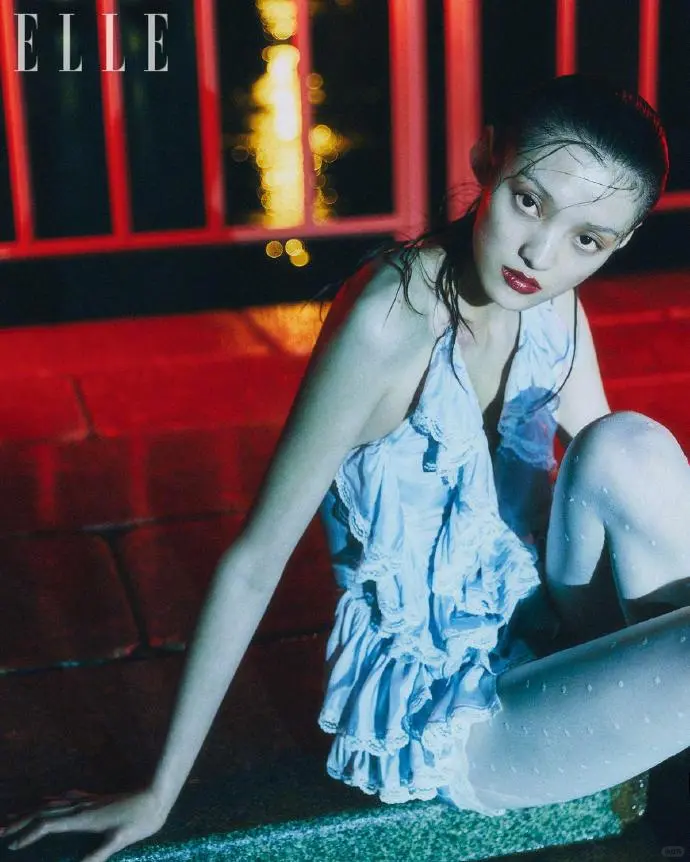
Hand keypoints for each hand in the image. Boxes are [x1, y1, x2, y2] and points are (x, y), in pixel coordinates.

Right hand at [1, 787, 168, 861]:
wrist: (156, 796)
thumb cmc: (140, 820)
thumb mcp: (119, 841)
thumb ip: (98, 855)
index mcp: (82, 818)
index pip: (46, 824)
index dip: (27, 835)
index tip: (11, 846)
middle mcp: (80, 807)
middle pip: (42, 813)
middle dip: (20, 822)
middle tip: (0, 832)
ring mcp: (87, 802)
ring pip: (52, 805)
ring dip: (31, 811)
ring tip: (14, 817)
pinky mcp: (95, 800)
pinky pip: (65, 799)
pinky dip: (50, 802)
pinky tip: (48, 800)